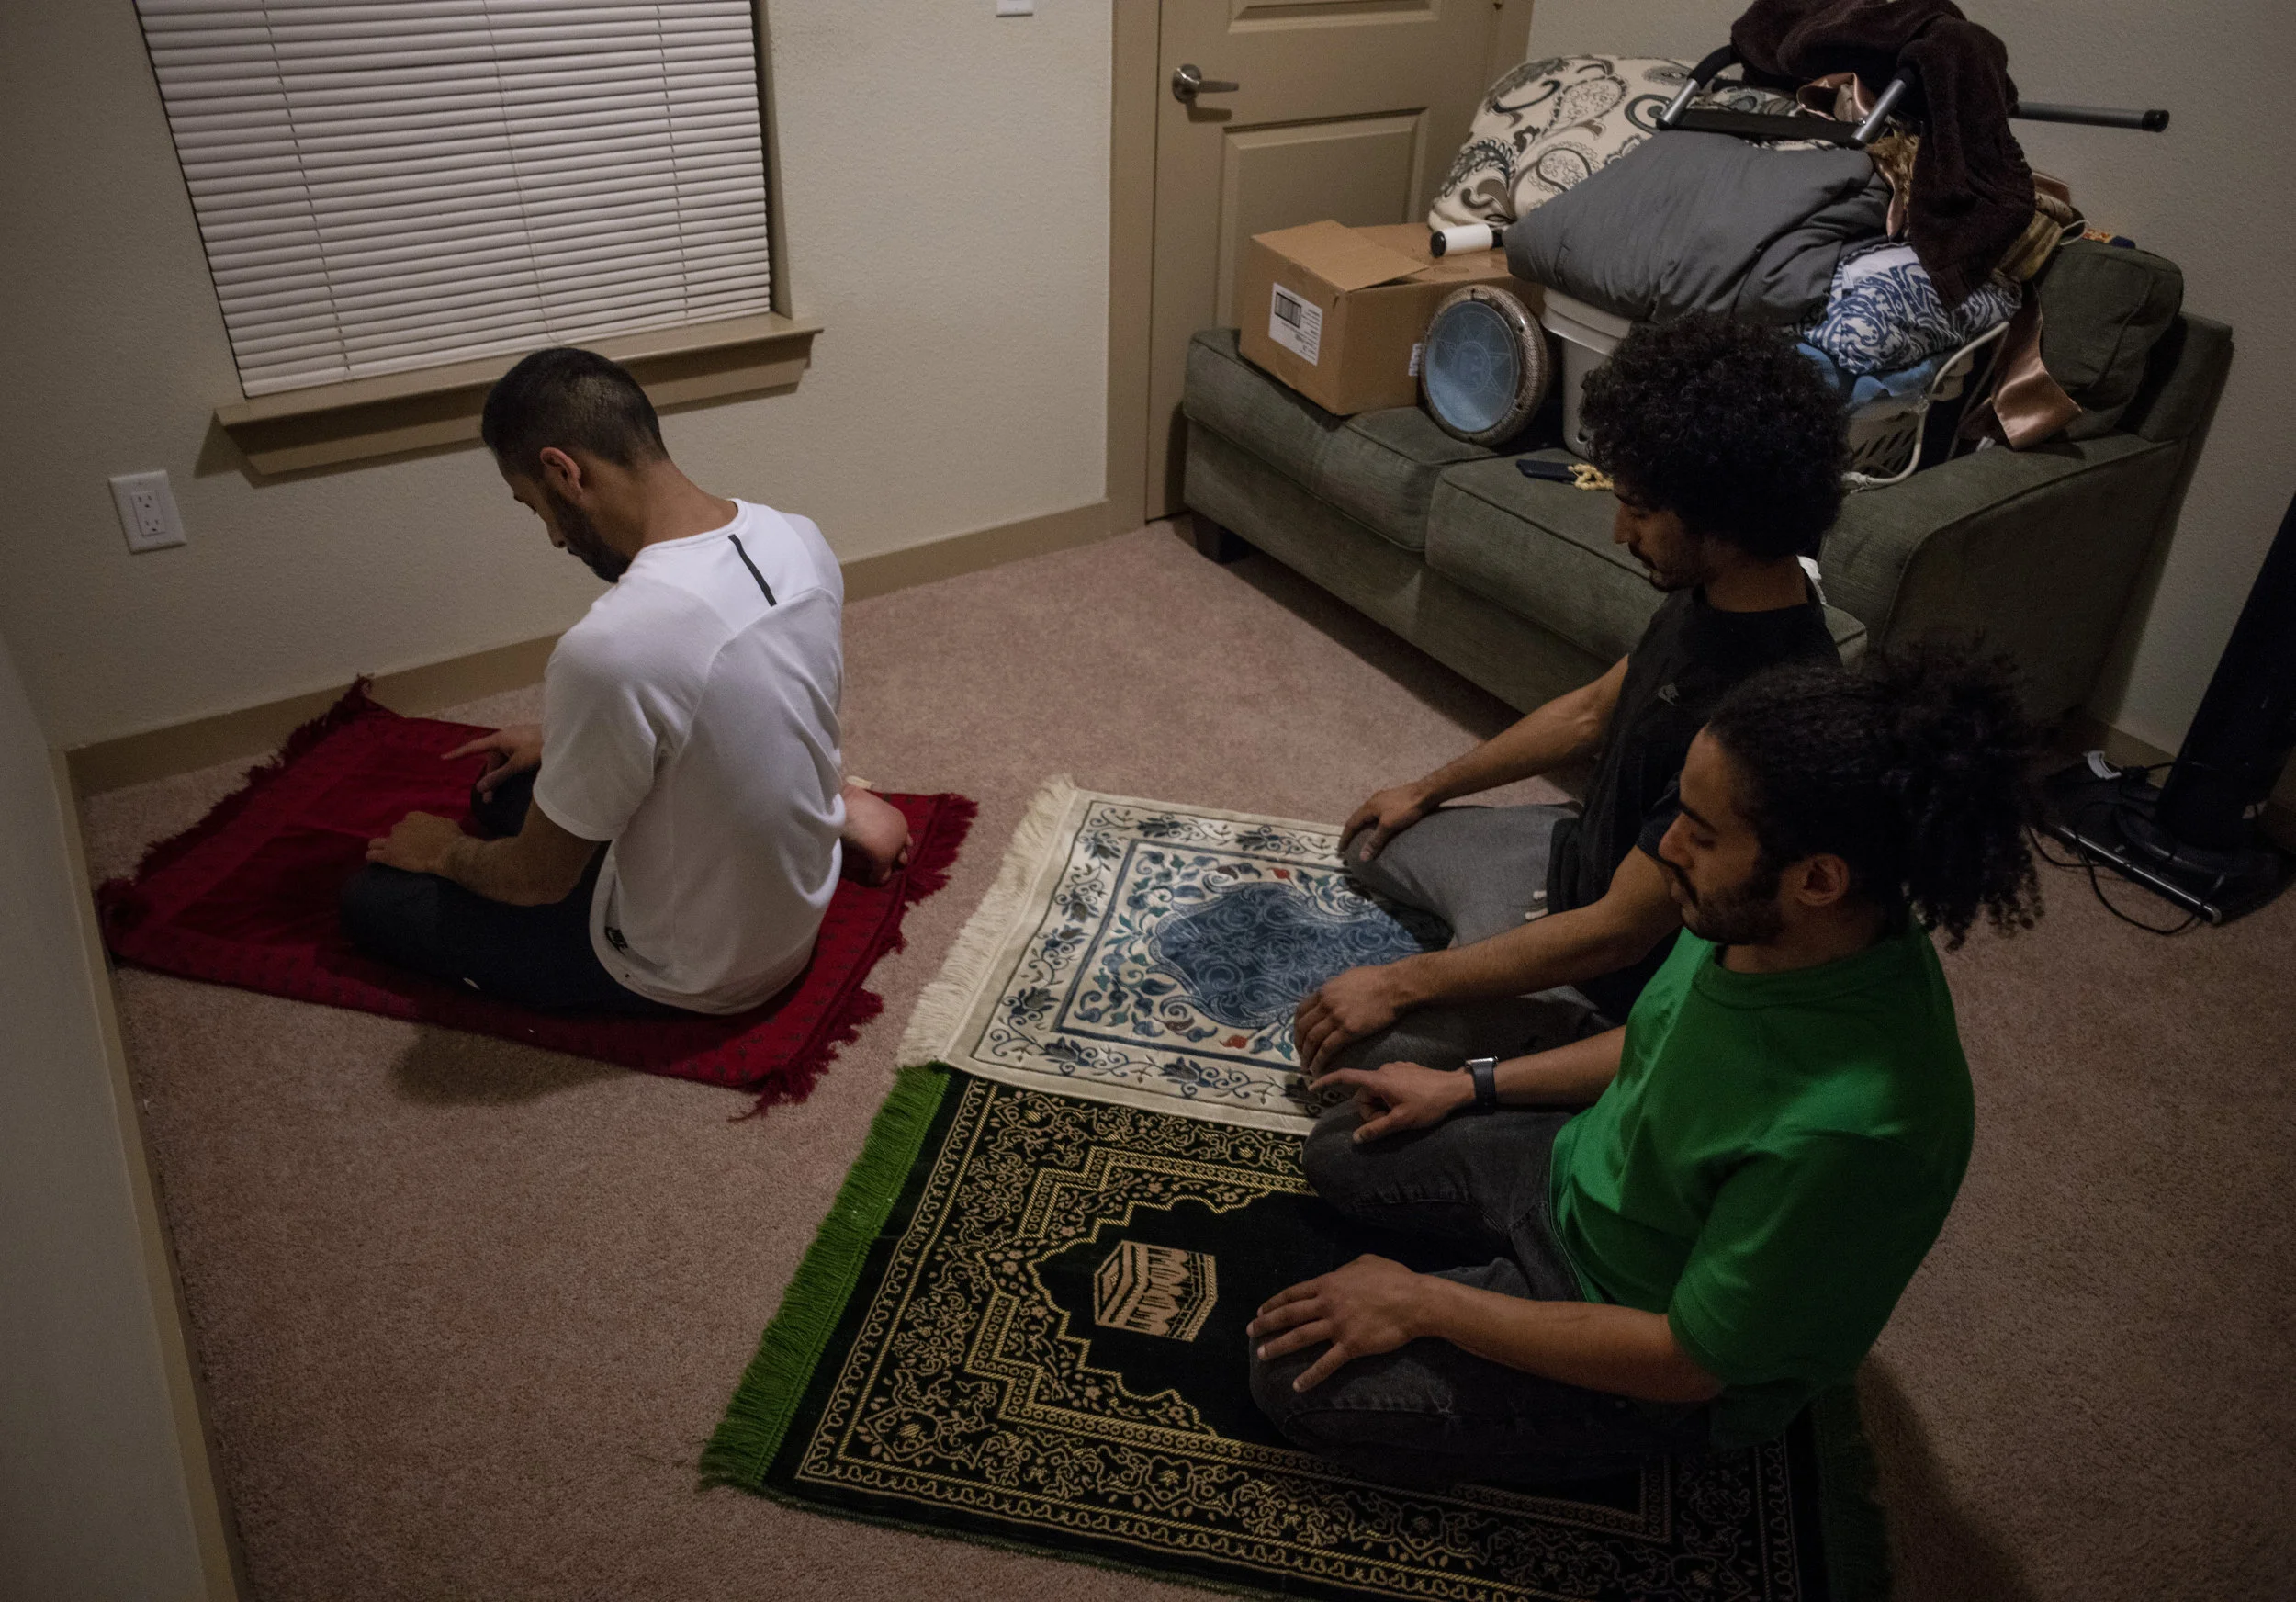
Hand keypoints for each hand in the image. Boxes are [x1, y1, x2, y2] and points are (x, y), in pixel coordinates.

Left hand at [367, 811, 467, 875]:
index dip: (411, 831)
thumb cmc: (452, 837)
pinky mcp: (389, 855)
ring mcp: (393, 841)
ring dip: (380, 847)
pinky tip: (374, 860)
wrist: (448, 852)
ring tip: (385, 854)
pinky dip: (373, 857)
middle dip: (398, 839)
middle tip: (407, 848)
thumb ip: (435, 822)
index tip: (417, 838)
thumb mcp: (446, 822)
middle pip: (394, 832)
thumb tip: (437, 826)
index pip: (406, 822)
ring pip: (376, 842)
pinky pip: (372, 855)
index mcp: (413, 816)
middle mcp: (400, 826)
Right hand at [444, 723, 543, 797]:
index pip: (474, 747)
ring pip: (502, 760)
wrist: (562, 737)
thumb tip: (480, 788)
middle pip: (491, 760)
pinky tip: (512, 780)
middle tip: (488, 800)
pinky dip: (508, 770)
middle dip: (489, 780)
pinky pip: (511, 758)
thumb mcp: (517, 765)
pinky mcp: (525, 743)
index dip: (458, 754)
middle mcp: (505, 738)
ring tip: (498, 795)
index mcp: (499, 739)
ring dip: (499, 777)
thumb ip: (499, 777)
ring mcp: (516, 740)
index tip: (444, 758)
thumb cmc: (539, 748)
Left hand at [1248, 1255, 1429, 1390]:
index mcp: (1329, 1283)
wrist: (1414, 1301)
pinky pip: (1326, 1364)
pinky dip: (1310, 1377)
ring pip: (1300, 1338)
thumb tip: (1340, 1273)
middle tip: (1250, 1332)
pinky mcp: (1350, 1346)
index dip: (1274, 1303)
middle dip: (1266, 1324)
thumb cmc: (1394, 1279)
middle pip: (1290, 1315)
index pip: (1293, 1293)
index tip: (1260, 1311)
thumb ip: (1347, 1268)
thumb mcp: (1366, 1262)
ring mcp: (1337, 1326)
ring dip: (1278, 1347)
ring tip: (1262, 1355)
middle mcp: (1327, 1304)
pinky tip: (1297, 1386)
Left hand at [1293, 963, 1408, 1078]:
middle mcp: (1326, 1004)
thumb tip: (1329, 994)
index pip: (1301, 1012)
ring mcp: (1336, 1017)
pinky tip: (1318, 1069)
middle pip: (1303, 1028)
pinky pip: (1327, 1049)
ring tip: (1307, 1067)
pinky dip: (1319, 1061)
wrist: (1394, 986)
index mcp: (1324, 991)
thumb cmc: (1375, 979)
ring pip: (1312, 1040)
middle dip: (1299, 1045)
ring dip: (1307, 1056)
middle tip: (1301, 1057)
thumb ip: (1334, 988)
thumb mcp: (1346, 977)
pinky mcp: (1349, 1030)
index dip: (1296, 1028)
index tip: (1299, 1039)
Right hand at [1319, 1061, 1473, 1141]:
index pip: (1346, 1078)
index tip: (1311, 1086)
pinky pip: (1388, 1085)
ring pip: (1377, 1091)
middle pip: (1364, 1093)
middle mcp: (1384, 1070)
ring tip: (1403, 1113)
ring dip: (1383, 1105)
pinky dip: (1391, 1097)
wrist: (1456, 1088)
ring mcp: (1395, 1068)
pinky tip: (1409, 1103)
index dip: (1327, 1082)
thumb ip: (1377, 1129)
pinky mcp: (1405, 1070)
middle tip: (1391, 1121)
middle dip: (1371, 1110)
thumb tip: (1356, 1138)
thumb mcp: (1402, 1121)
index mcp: (1379, 1080)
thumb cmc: (1429, 1105)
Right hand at [1340, 783, 1431, 863]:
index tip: (1340, 850)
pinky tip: (1378, 827)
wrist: (1425, 793)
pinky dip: (1372, 822)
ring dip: (1362, 826)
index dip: (1345, 838)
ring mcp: (1383, 799)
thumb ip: (1375, 841)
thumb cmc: (1405, 808)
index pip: (1351, 823)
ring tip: (1361, 837)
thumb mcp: (1388, 826)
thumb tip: (1362, 857)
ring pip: (1367, 815)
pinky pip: (1377, 813)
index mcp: (1369, 806)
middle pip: (1358, 818)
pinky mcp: (1393, 800)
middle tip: (1348, 844)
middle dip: (1352, 831)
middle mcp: (1373, 801)